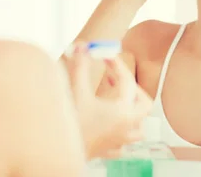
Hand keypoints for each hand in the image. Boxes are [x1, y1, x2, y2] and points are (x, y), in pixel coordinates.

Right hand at [64, 44, 152, 158]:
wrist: (56, 152)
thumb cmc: (69, 125)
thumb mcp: (76, 91)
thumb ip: (81, 67)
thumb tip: (82, 48)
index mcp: (123, 111)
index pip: (127, 80)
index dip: (116, 64)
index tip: (105, 56)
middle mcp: (126, 127)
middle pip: (144, 104)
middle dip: (133, 89)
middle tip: (117, 79)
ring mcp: (120, 141)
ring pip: (139, 126)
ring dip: (131, 111)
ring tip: (117, 100)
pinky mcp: (109, 152)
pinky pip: (125, 142)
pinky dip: (122, 131)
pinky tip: (110, 124)